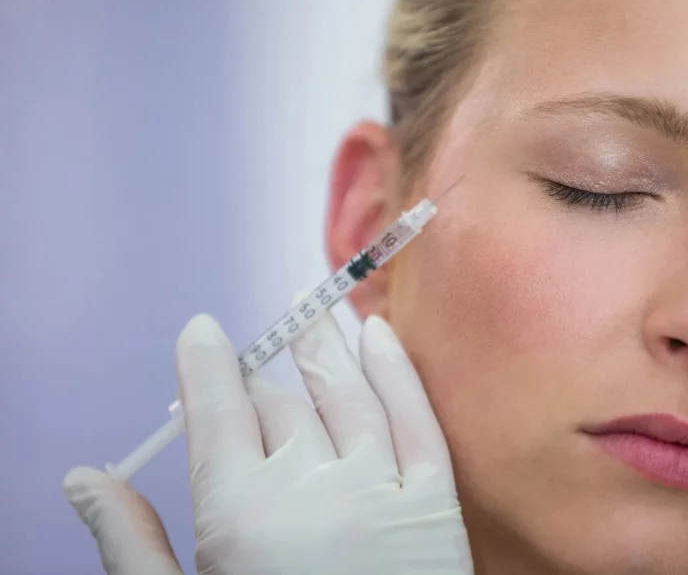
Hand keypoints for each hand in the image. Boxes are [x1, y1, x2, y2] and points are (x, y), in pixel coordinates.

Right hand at [64, 304, 473, 574]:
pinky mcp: (435, 506)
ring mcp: (380, 491)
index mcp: (239, 513)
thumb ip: (131, 545)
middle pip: (277, 402)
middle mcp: (310, 487)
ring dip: (324, 346)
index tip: (202, 330)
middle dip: (258, 372)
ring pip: (346, 392)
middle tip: (252, 351)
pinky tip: (378, 334)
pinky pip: (417, 418)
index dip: (206, 363)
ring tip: (312, 311)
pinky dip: (396, 371)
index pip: (217, 409)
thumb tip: (84, 476)